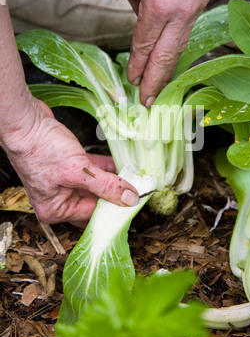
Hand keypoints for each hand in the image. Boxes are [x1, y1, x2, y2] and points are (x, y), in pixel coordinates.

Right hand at [2, 99, 139, 228]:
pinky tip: (120, 164)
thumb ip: (106, 186)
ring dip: (112, 181)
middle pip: (94, 203)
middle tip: (137, 192)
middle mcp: (58, 199)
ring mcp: (62, 182)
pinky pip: (90, 171)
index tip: (136, 203)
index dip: (115, 209)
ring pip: (94, 186)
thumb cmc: (41, 148)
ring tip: (134, 177)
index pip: (93, 215)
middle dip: (115, 196)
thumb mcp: (79, 171)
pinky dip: (104, 168)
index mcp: (56, 209)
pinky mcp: (67, 165)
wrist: (25, 121)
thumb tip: (130, 199)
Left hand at [124, 0, 230, 106]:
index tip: (132, 83)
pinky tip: (170, 54)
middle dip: (155, 82)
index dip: (137, 66)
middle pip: (166, 57)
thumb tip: (138, 12)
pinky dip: (177, 46)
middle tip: (147, 102)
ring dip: (168, 69)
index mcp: (160, 4)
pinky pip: (187, 30)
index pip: (144, 44)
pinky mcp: (205, 0)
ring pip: (180, 47)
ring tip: (160, 86)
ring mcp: (197, 8)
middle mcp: (181, 12)